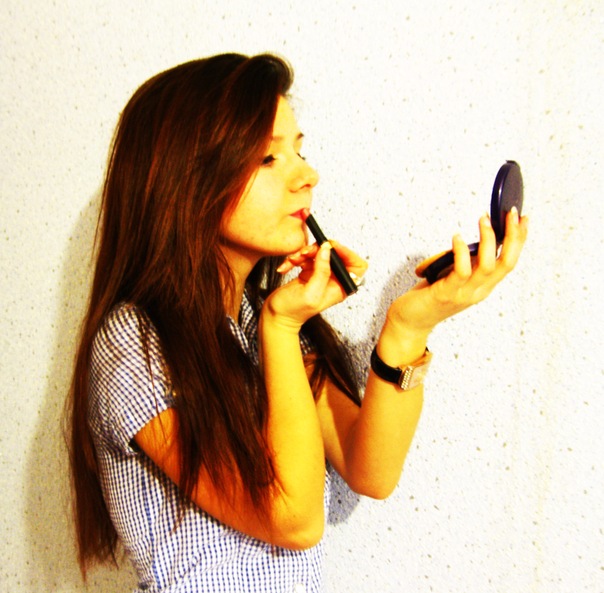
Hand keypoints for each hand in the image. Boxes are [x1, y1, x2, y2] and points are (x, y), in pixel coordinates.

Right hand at [263, 241, 367, 331]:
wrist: (278, 316)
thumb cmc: (294, 311)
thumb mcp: (311, 292)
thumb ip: (321, 271)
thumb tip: (327, 250)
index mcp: (340, 288)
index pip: (357, 266)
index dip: (347, 253)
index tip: (331, 247)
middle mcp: (333, 280)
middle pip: (336, 255)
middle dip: (320, 250)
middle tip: (307, 252)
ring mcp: (321, 275)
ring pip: (319, 252)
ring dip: (304, 253)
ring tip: (294, 260)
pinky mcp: (309, 271)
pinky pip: (306, 257)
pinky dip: (296, 258)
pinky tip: (287, 266)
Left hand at [388, 207, 528, 334]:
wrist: (411, 321)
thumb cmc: (429, 295)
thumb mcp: (453, 275)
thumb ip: (464, 262)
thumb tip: (468, 241)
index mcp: (484, 287)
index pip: (510, 262)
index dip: (519, 240)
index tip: (522, 218)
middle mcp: (479, 292)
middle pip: (507, 263)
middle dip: (514, 236)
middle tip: (511, 213)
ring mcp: (464, 294)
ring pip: (488, 265)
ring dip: (488, 238)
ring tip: (483, 219)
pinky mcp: (446, 294)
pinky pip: (461, 271)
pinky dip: (461, 251)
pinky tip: (457, 237)